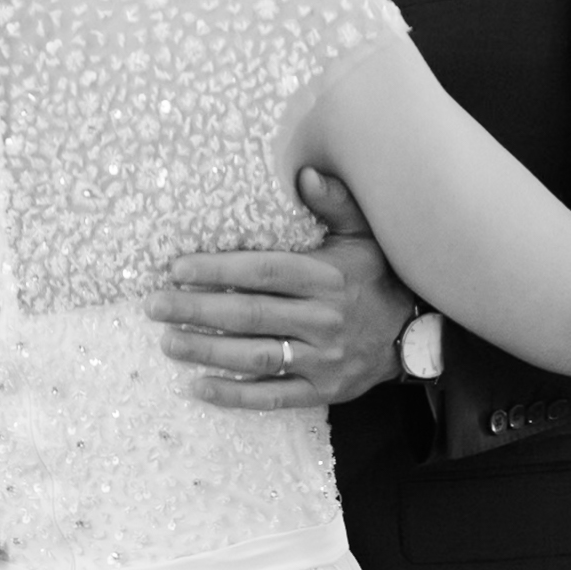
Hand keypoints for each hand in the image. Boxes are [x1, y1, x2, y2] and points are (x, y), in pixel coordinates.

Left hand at [146, 168, 413, 409]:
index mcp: (326, 276)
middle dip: (197, 311)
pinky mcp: (320, 390)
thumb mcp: (364, 233)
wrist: (414, 334)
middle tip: (156, 306)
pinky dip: (234, 395)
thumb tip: (303, 173)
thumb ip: (334, 202)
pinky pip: (272, 396)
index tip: (177, 269)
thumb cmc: (378, 277)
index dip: (217, 270)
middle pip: (249, 315)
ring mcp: (321, 359)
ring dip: (207, 351)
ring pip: (255, 356)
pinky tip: (199, 388)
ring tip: (169, 342)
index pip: (262, 272)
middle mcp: (322, 319)